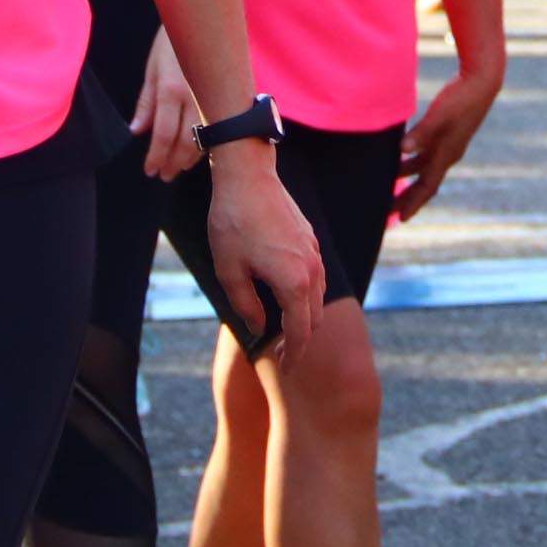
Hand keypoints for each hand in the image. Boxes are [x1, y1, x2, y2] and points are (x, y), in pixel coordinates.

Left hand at [133, 34, 204, 179]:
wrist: (204, 22)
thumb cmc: (172, 44)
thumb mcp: (152, 70)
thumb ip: (146, 103)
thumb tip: (136, 131)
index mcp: (170, 90)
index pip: (162, 134)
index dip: (155, 156)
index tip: (150, 170)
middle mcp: (193, 98)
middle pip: (184, 142)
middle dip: (172, 163)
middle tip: (163, 176)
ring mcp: (211, 99)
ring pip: (203, 139)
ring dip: (189, 158)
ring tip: (177, 168)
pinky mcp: (224, 98)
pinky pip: (216, 129)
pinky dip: (205, 145)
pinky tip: (196, 153)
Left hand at [203, 143, 326, 352]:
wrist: (247, 177)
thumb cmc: (232, 224)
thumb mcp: (229, 271)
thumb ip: (246, 305)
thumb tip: (258, 327)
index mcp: (294, 282)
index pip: (300, 332)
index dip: (293, 355)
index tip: (284, 369)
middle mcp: (312, 270)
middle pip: (315, 318)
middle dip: (300, 339)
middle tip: (280, 352)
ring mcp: (314, 253)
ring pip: (318, 297)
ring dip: (304, 316)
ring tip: (282, 326)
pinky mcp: (310, 239)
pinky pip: (314, 276)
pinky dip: (305, 294)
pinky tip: (283, 293)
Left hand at [396, 63, 502, 218]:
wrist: (482, 82)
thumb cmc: (460, 98)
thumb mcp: (438, 116)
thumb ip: (421, 133)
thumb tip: (402, 150)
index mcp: (447, 155)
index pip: (427, 187)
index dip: (413, 203)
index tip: (400, 219)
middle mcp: (448, 154)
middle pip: (424, 182)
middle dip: (406, 197)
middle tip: (387, 210)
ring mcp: (449, 144)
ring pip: (423, 168)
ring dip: (406, 178)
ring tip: (387, 185)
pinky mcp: (447, 133)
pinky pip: (426, 154)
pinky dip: (412, 161)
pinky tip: (399, 156)